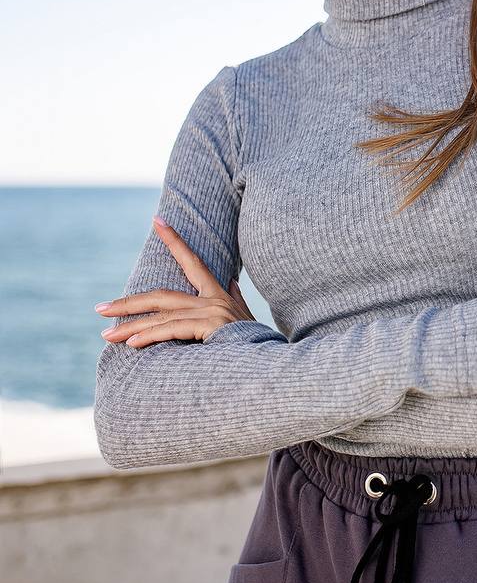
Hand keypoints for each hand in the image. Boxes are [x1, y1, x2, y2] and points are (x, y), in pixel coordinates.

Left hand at [95, 215, 256, 347]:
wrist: (270, 361)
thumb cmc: (254, 342)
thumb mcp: (244, 316)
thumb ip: (235, 297)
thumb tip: (231, 280)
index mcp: (218, 294)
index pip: (192, 262)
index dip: (174, 240)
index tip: (157, 221)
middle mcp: (212, 300)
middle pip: (161, 295)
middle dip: (128, 302)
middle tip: (100, 308)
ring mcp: (211, 313)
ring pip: (161, 315)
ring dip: (130, 326)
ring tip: (106, 335)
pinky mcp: (209, 327)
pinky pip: (172, 329)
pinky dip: (150, 336)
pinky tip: (132, 344)